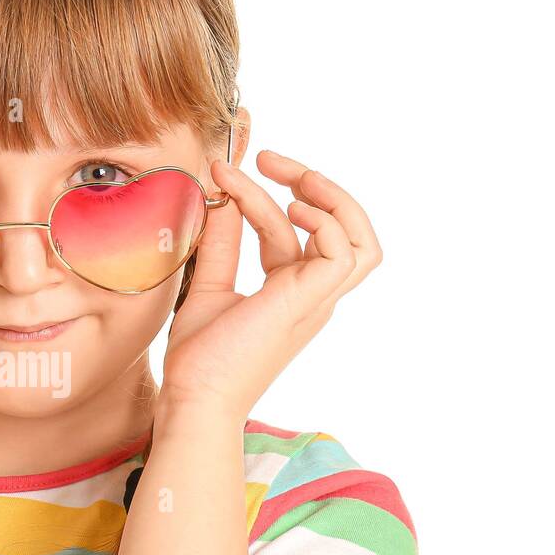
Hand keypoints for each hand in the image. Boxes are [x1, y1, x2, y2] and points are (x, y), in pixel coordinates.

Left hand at [160, 149, 381, 418]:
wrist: (194, 396)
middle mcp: (312, 295)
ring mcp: (316, 300)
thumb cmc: (200, 358)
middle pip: (346, 230)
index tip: (223, 172)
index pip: (294, 231)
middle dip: (316, 185)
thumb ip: (222, 244)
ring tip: (289, 177)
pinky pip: (344, 253)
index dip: (263, 196)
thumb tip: (223, 198)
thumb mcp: (210, 285)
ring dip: (331, 197)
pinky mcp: (310, 302)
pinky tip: (288, 211)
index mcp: (291, 291)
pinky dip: (324, 222)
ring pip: (360, 241)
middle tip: (270, 158)